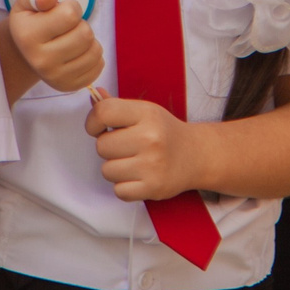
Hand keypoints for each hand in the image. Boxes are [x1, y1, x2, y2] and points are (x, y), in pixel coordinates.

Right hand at [8, 0, 103, 94]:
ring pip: (95, 51)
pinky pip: (98, 66)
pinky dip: (93, 55)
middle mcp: (40, 60)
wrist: (25, 53)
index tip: (62, 11)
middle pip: (85, 34)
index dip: (72, 7)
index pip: (70, 15)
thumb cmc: (31, 22)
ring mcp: (55, 77)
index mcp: (29, 36)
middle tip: (69, 27)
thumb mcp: (28, 4)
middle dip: (81, 25)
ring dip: (90, 40)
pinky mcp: (69, 86)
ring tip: (74, 38)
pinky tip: (79, 52)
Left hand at [86, 94, 204, 202]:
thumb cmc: (165, 132)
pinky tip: (137, 177)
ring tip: (132, 162)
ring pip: (107, 170)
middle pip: (101, 146)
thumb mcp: (145, 112)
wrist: (196, 155)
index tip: (99, 127)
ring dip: (115, 168)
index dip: (93, 121)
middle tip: (125, 147)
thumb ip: (117, 106)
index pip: (104, 112)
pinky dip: (124, 186)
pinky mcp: (153, 188)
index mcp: (147, 114)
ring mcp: (152, 165)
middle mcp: (150, 138)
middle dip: (108, 147)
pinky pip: (118, 191)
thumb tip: (94, 97)